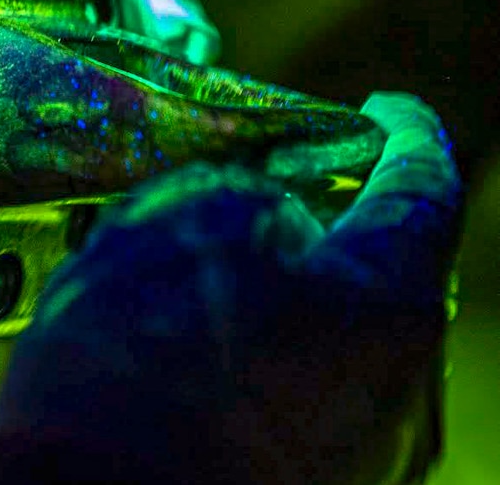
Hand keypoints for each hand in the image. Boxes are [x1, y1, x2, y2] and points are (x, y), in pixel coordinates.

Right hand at [0, 92, 461, 483]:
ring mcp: (360, 452)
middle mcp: (401, 389)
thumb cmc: (138, 369)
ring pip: (340, 341)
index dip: (405, 134)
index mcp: (390, 303)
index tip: (385, 109)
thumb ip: (240, 197)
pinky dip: (266, 356)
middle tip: (278, 192)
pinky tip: (196, 347)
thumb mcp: (178, 226)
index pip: (423, 188)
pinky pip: (303, 397)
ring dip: (290, 296)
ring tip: (211, 273)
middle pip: (384, 275)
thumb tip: (260, 215)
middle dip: (332, 226)